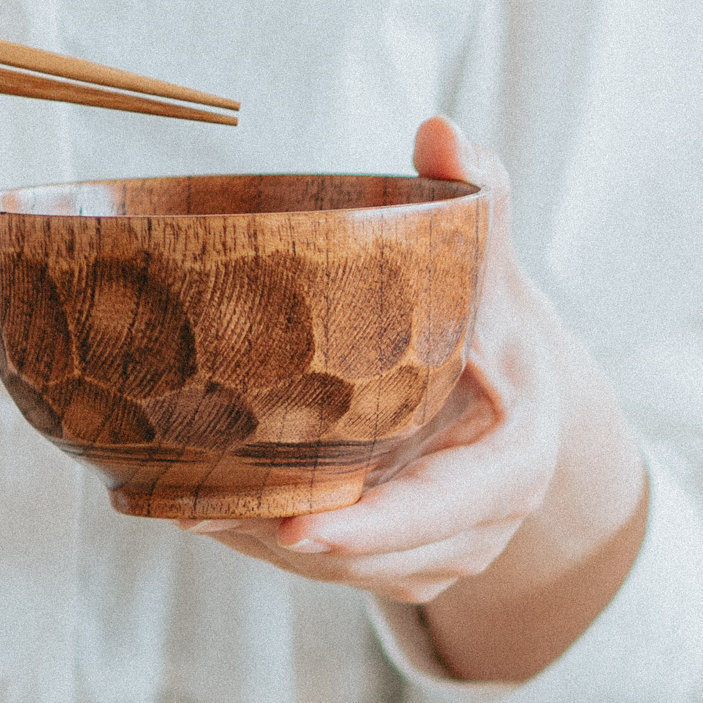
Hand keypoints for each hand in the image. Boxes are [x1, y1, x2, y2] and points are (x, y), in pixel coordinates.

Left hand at [184, 118, 647, 677]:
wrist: (524, 398)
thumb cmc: (501, 325)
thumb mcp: (497, 266)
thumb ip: (475, 201)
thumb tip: (441, 132)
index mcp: (514, 463)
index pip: (444, 509)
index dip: (373, 526)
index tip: (297, 526)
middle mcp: (480, 526)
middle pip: (374, 556)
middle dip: (284, 538)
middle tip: (194, 507)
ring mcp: (437, 554)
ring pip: (338, 570)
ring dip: (261, 541)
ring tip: (178, 501)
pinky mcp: (395, 564)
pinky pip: (322, 565)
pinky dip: (262, 538)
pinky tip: (196, 501)